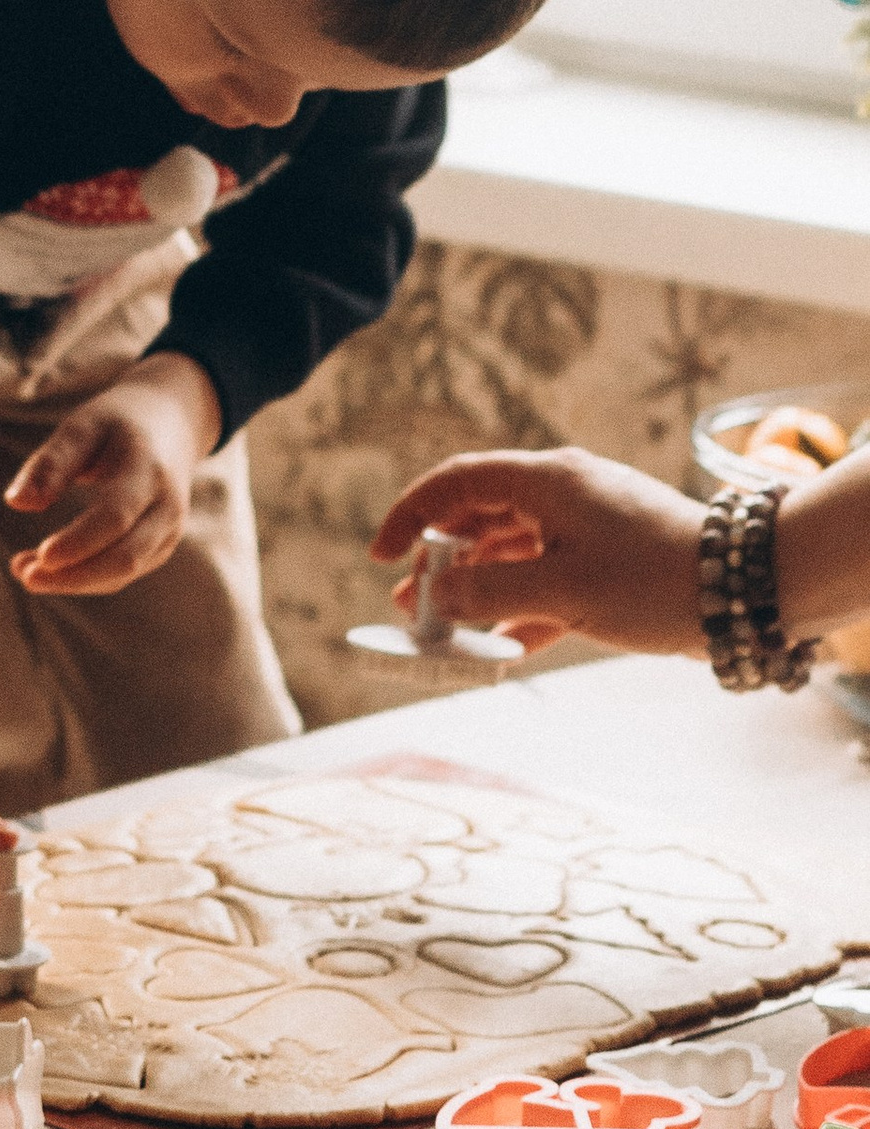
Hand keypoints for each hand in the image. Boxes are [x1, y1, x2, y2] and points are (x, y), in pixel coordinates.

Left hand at [4, 353, 220, 593]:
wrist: (172, 424)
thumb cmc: (117, 423)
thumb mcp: (82, 426)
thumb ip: (50, 463)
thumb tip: (16, 502)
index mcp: (148, 468)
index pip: (116, 515)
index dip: (79, 541)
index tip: (41, 556)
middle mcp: (167, 505)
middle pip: (125, 556)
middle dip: (74, 574)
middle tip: (23, 574)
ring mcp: (169, 530)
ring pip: (124, 571)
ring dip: (74, 581)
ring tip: (24, 572)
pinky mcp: (160, 546)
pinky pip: (122, 573)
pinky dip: (85, 578)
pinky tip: (48, 570)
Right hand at [370, 448, 704, 654]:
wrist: (749, 589)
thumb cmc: (657, 579)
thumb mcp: (565, 590)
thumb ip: (491, 591)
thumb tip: (436, 595)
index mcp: (547, 481)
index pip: (456, 483)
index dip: (410, 514)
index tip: (380, 555)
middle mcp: (562, 493)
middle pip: (479, 518)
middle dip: (440, 562)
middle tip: (410, 607)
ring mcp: (587, 526)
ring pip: (512, 552)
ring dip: (477, 589)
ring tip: (446, 632)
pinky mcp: (608, 562)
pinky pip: (547, 579)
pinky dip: (520, 609)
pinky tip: (502, 647)